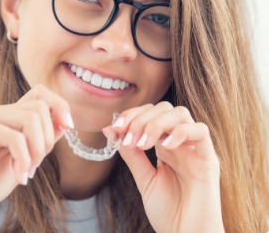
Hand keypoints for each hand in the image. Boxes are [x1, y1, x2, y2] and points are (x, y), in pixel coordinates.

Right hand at [0, 84, 72, 220]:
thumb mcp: (25, 160)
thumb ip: (42, 140)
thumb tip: (65, 122)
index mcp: (12, 117)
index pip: (41, 93)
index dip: (60, 105)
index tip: (69, 126)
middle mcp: (1, 112)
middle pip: (41, 106)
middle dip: (48, 138)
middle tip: (36, 164)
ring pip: (31, 118)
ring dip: (37, 150)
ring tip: (27, 171)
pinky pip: (15, 137)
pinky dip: (24, 160)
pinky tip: (19, 177)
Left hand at [103, 102, 224, 232]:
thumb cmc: (168, 211)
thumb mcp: (144, 178)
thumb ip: (131, 154)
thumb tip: (111, 129)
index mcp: (165, 144)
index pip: (151, 113)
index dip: (132, 115)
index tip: (115, 128)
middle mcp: (180, 142)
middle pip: (164, 108)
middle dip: (142, 118)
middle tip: (129, 136)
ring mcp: (195, 149)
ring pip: (181, 114)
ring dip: (157, 123)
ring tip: (143, 143)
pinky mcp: (208, 159)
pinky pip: (200, 132)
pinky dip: (180, 132)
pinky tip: (164, 146)